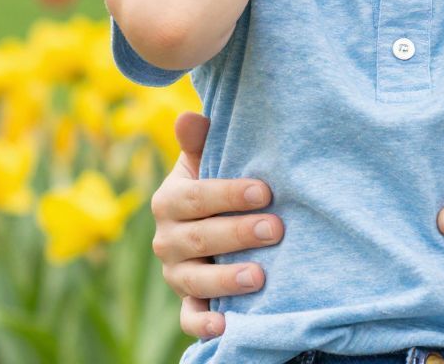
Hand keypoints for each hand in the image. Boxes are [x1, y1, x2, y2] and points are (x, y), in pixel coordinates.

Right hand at [150, 112, 284, 338]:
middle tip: (276, 229)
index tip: (265, 191)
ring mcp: (177, 274)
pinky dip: (204, 325)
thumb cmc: (218, 186)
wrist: (214, 222)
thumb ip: (201, 142)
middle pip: (198, 239)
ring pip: (195, 281)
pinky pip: (190, 318)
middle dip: (237, 234)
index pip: (194, 198)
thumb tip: (189, 116)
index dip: (228, 194)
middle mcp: (166, 241)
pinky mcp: (188, 302)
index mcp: (169, 202)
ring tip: (260, 276)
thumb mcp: (208, 162)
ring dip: (225, 280)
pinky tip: (226, 327)